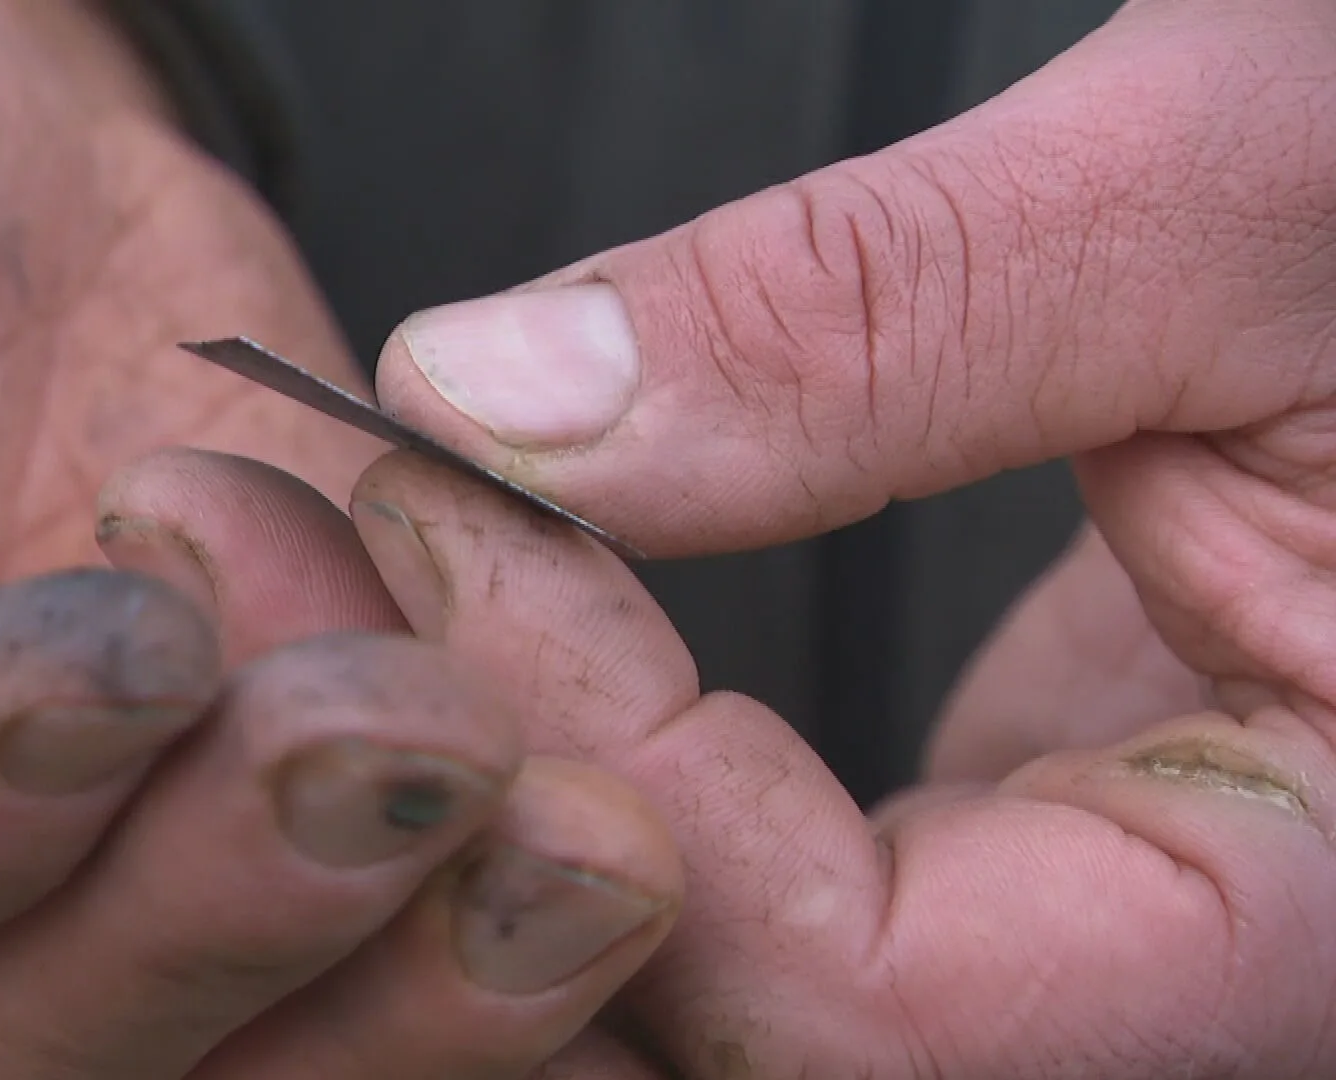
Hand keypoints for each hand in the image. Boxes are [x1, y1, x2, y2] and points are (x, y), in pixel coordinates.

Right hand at [0, 2, 683, 1075]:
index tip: (123, 647)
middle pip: (39, 1039)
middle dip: (235, 912)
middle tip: (411, 746)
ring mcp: (92, 851)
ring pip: (259, 1036)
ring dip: (430, 971)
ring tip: (595, 844)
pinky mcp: (281, 765)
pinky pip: (406, 919)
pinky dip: (523, 929)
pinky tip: (647, 870)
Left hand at [368, 0, 1335, 1073]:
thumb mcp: (1236, 188)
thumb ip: (880, 316)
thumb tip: (499, 396)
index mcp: (1302, 904)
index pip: (848, 992)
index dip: (600, 771)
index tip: (430, 501)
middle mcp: (1158, 962)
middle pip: (718, 1018)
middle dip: (462, 795)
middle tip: (255, 559)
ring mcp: (1071, 899)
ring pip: (694, 952)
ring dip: (476, 762)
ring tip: (291, 553)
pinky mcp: (1007, 809)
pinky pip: (734, 845)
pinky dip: (571, 721)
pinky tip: (452, 579)